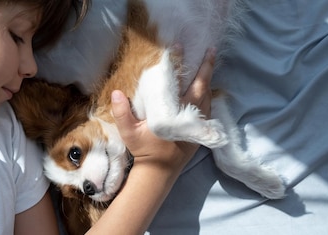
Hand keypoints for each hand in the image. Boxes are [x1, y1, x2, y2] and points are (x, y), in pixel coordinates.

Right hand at [90, 48, 216, 234]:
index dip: (180, 65)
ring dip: (208, 81)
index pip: (181, 84)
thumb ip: (122, 113)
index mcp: (175, 114)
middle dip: (206, 67)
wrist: (160, 171)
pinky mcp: (200, 131)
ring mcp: (198, 125)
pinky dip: (207, 95)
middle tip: (210, 50)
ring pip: (208, 97)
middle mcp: (191, 117)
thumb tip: (117, 93)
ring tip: (208, 66)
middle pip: (203, 87)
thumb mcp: (129, 133)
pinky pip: (208, 108)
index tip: (179, 48)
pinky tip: (205, 89)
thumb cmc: (145, 150)